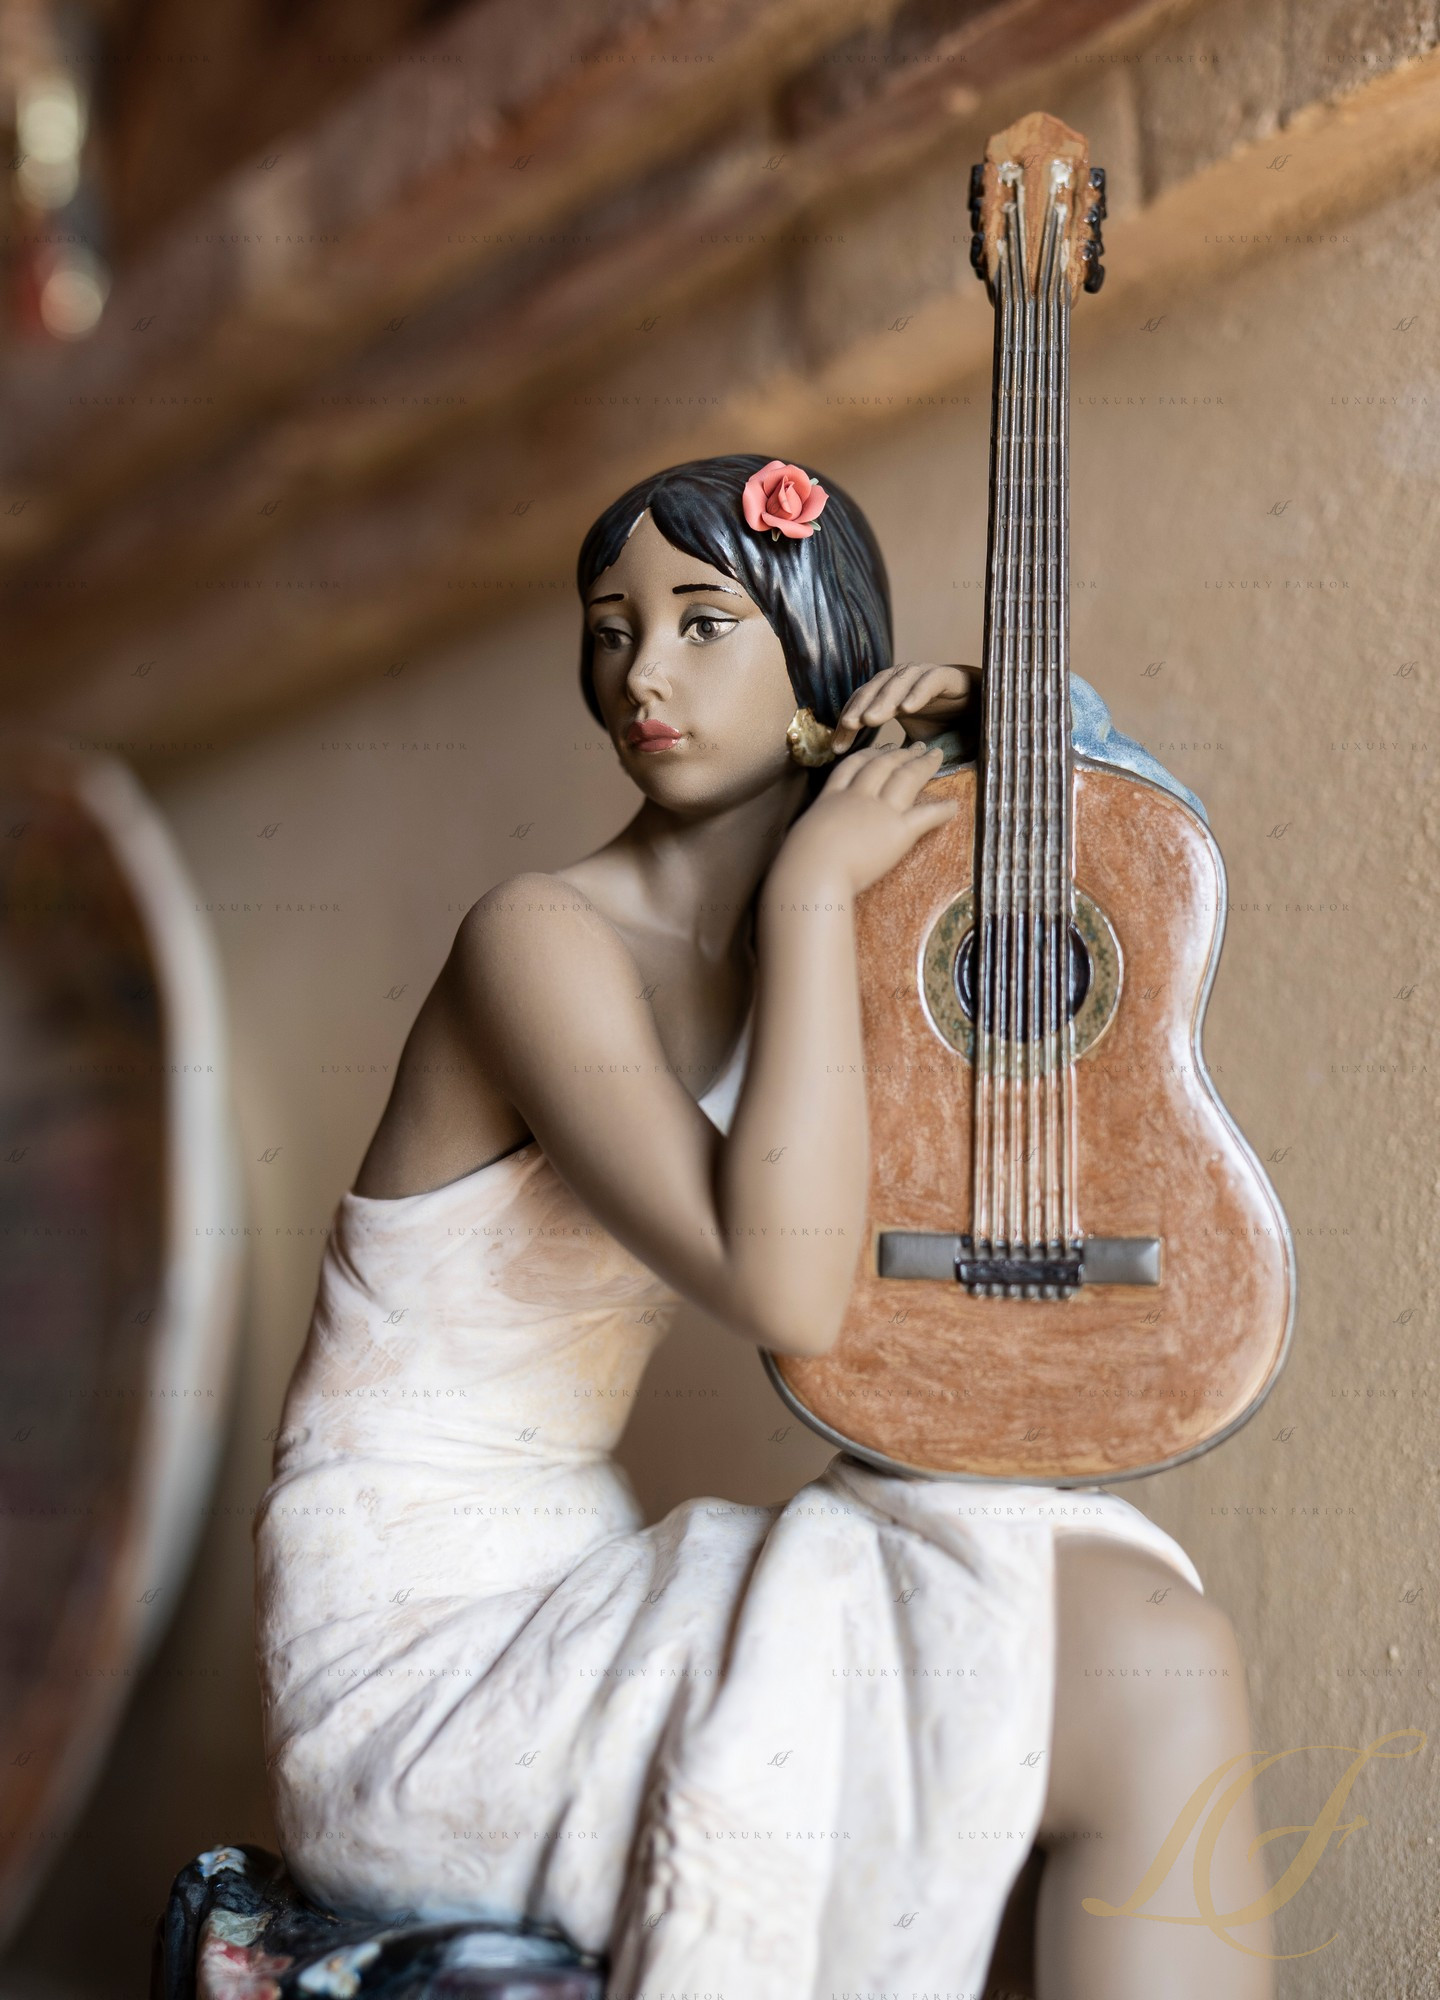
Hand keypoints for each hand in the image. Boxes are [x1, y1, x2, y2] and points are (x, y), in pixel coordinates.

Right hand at [777, 741, 958, 898]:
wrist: (813, 871)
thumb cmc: (798, 862)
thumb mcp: (800, 838)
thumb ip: (811, 834)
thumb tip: (807, 843)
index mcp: (831, 798)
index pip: (852, 767)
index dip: (870, 755)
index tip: (881, 748)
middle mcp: (857, 798)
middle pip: (883, 766)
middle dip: (901, 753)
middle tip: (916, 746)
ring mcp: (879, 812)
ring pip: (906, 779)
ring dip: (923, 765)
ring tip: (937, 756)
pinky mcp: (898, 832)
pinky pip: (926, 816)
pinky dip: (942, 810)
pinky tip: (954, 805)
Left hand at [829, 662, 980, 753]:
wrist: (983, 709)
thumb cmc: (945, 724)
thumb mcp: (913, 742)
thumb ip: (892, 752)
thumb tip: (867, 775)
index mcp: (890, 694)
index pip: (862, 704)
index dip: (848, 722)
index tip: (837, 746)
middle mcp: (903, 680)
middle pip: (875, 689)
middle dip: (860, 707)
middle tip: (849, 725)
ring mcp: (924, 675)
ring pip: (898, 682)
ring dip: (883, 699)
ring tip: (871, 718)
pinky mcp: (948, 676)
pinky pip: (929, 681)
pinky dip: (918, 692)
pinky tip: (907, 708)